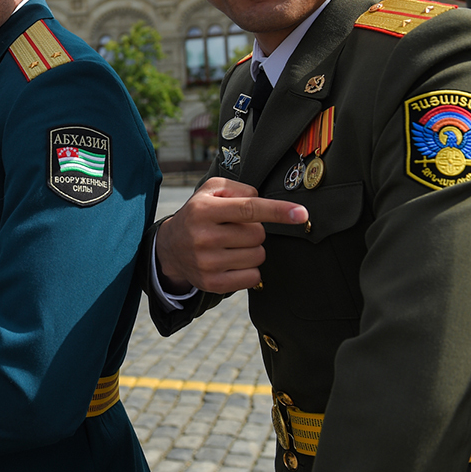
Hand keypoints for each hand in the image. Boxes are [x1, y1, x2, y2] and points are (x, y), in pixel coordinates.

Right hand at [155, 177, 307, 293]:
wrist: (170, 248)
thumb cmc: (198, 214)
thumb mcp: (210, 191)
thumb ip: (238, 188)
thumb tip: (262, 201)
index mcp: (203, 210)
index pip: (248, 209)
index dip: (278, 211)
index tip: (301, 213)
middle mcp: (203, 236)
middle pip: (257, 234)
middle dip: (254, 230)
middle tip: (235, 229)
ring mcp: (207, 262)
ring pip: (258, 256)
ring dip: (252, 249)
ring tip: (232, 245)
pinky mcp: (212, 283)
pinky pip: (253, 277)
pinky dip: (250, 269)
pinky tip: (233, 261)